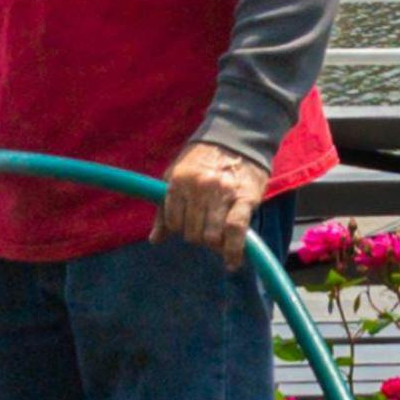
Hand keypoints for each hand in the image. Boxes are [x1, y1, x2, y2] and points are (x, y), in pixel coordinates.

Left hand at [160, 142, 270, 257]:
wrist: (238, 137)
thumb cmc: (204, 159)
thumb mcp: (177, 176)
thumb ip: (165, 208)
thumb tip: (154, 240)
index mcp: (179, 182)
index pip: (173, 222)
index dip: (180, 228)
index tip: (189, 224)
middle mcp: (199, 188)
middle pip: (192, 233)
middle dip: (198, 236)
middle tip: (207, 227)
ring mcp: (222, 194)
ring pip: (211, 236)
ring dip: (214, 243)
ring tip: (219, 238)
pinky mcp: (245, 199)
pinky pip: (235, 232)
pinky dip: (233, 252)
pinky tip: (232, 262)